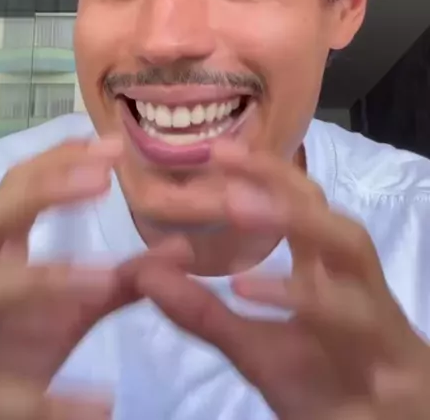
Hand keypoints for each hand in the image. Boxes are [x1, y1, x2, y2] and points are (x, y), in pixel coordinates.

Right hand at [0, 138, 189, 419]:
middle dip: (36, 194)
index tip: (111, 146)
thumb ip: (121, 279)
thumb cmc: (14, 344)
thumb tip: (184, 247)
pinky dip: (43, 400)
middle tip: (102, 180)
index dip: (56, 163)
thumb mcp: (69, 308)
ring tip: (107, 279)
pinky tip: (101, 404)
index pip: (13, 189)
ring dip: (41, 278)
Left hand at [136, 143, 429, 419]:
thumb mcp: (253, 347)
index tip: (216, 150)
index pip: (304, 205)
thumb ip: (203, 312)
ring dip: (296, 222)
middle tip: (225, 159)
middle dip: (280, 181)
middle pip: (325, 210)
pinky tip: (248, 288)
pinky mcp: (395, 361)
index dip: (266, 172)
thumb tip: (143, 272)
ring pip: (352, 252)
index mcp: (329, 272)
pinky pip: (354, 320)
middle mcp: (358, 283)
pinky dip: (304, 298)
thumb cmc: (325, 387)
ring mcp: (381, 319)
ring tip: (237, 204)